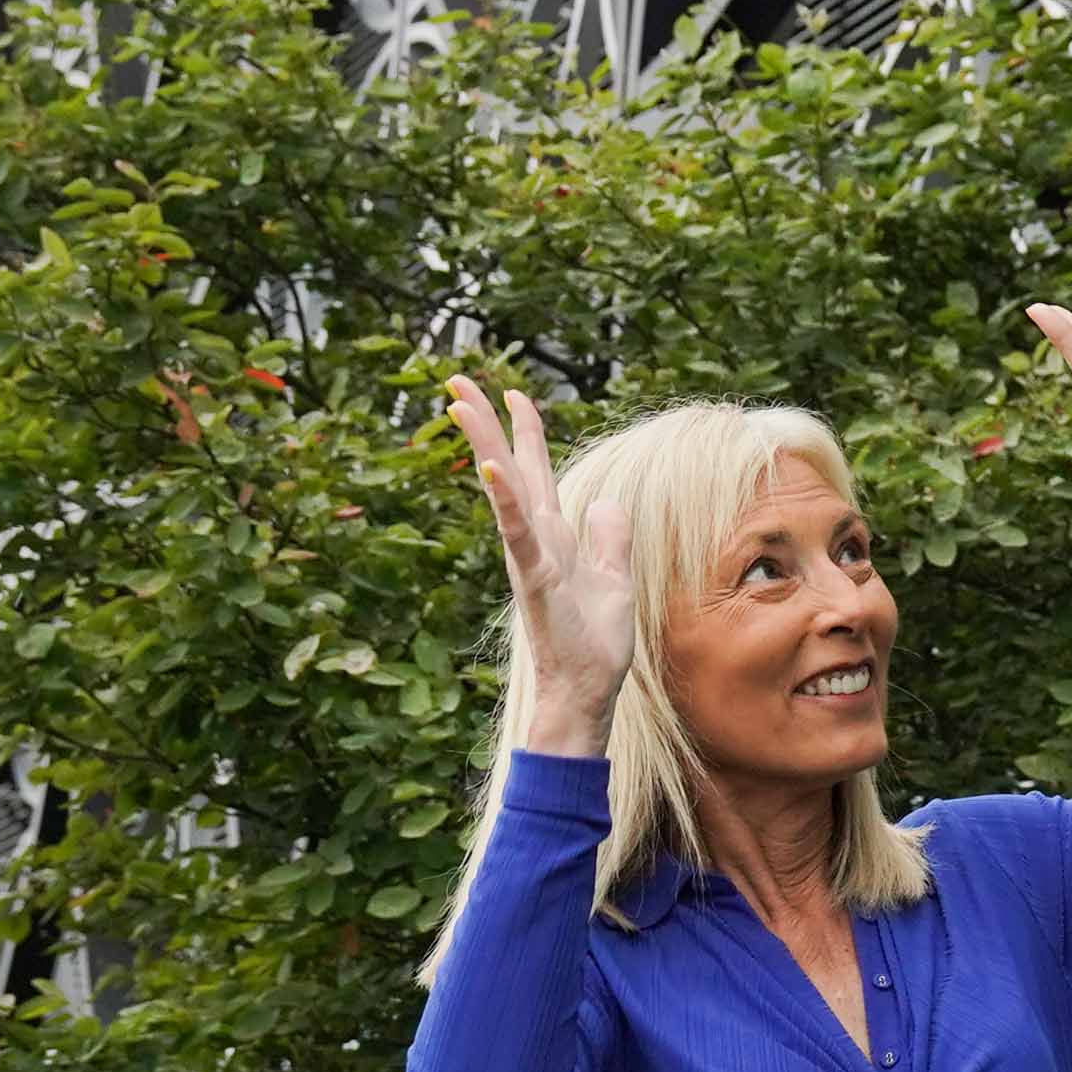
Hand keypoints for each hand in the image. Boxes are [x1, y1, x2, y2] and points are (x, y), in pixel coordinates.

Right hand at [445, 376, 638, 751]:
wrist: (585, 691)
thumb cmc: (594, 644)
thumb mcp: (615, 579)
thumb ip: (610, 539)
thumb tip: (608, 502)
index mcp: (554, 536)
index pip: (537, 473)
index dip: (526, 433)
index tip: (513, 392)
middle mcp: (535, 540)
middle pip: (509, 469)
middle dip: (486, 423)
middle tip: (457, 380)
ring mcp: (531, 557)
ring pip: (506, 491)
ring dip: (486, 446)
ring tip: (463, 406)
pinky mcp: (537, 578)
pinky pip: (519, 533)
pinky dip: (507, 501)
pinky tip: (494, 469)